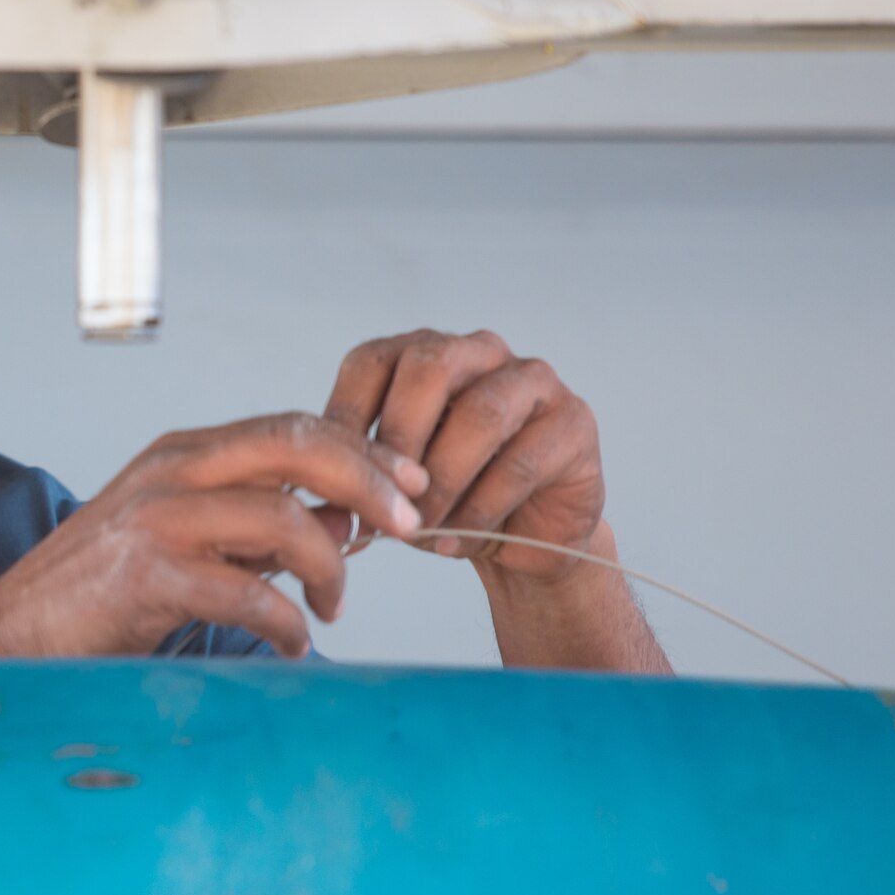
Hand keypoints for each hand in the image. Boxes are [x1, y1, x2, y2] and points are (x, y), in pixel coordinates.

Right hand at [0, 413, 426, 659]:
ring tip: (334, 607)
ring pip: (280, 519)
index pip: (292, 427)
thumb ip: (255, 525)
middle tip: (408, 526)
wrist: (11, 637)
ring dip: (329, 567)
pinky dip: (286, 621)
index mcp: (184, 453)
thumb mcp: (186, 540)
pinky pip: (246, 592)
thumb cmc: (102, 595)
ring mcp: (155, 521)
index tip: (411, 488)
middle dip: (369, 483)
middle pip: (296, 447)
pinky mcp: (145, 578)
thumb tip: (343, 518)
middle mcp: (171, 472)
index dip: (363, 453)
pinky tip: (292, 642)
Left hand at [322, 329, 604, 583]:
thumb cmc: (447, 501)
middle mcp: (479, 352)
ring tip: (418, 528)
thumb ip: (358, 477)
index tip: (327, 479)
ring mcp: (533, 381)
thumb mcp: (392, 486)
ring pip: (480, 415)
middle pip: (430, 366)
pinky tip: (456, 542)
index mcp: (424, 355)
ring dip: (442, 481)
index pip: (373, 361)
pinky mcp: (574, 422)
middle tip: (379, 499)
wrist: (521, 539)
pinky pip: (520, 462)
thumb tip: (320, 502)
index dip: (345, 417)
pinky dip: (479, 510)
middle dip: (397, 438)